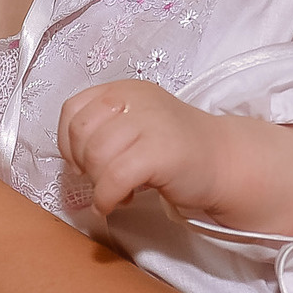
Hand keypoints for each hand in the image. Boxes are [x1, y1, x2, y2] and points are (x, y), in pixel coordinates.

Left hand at [58, 80, 226, 214]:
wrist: (224, 161)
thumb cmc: (174, 150)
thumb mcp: (134, 125)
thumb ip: (103, 128)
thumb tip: (70, 157)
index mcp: (123, 90)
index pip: (73, 110)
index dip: (68, 143)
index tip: (81, 163)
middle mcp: (135, 99)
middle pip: (82, 133)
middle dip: (84, 164)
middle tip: (103, 179)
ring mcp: (150, 123)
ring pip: (96, 155)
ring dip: (98, 183)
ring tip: (117, 191)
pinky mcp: (161, 151)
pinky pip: (115, 177)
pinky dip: (107, 197)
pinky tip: (118, 202)